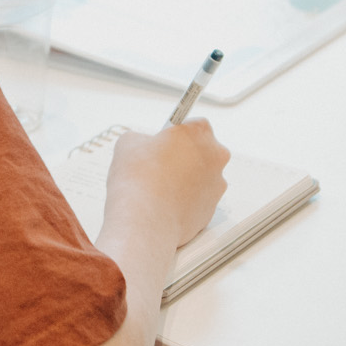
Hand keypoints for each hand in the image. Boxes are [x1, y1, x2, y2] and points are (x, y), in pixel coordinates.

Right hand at [106, 120, 228, 247]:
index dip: (176, 133)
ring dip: (186, 179)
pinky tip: (165, 203)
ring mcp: (216, 185)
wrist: (144, 221)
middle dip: (183, 156)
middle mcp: (215, 156)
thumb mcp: (128, 143)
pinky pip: (198, 199)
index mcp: (198, 132)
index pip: (193, 124)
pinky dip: (185, 200)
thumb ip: (142, 139)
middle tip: (159, 164)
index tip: (165, 140)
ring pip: (201, 176)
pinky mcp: (212, 209)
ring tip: (160, 187)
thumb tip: (144, 146)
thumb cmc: (138, 180)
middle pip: (201, 150)